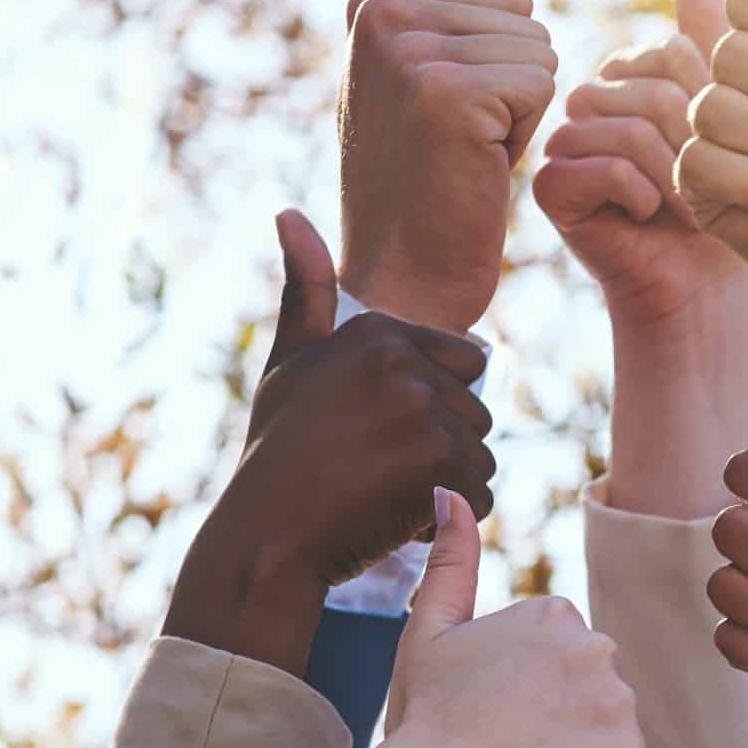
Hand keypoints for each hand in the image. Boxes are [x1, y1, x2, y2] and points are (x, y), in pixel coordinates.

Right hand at [164, 211, 493, 675]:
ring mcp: (424, 411)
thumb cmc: (278, 451)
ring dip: (445, 484)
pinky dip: (447, 516)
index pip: (466, 364)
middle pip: (474, 413)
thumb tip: (289, 212)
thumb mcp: (289, 362)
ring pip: (480, 456)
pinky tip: (395, 517)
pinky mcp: (439, 462)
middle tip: (376, 469)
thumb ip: (307, 289)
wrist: (267, 535)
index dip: (431, 406)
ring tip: (384, 493)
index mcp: (378, 331)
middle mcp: (404, 362)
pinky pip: (478, 495)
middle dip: (439, 448)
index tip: (380, 432)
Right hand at [336, 0, 557, 331]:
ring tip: (463, 150)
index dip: (491, 66)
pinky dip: (523, 133)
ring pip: (538, 55)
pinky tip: (475, 163)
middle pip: (526, 24)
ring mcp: (411, 52)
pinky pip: (541, 87)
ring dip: (518, 111)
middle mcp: (382, 15)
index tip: (441, 113)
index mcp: (373, 3)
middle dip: (510, 86)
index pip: (503, 3)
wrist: (405, 270)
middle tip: (457, 139)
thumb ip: (384, 2)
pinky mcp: (449, 92)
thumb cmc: (413, 178)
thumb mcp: (391, 78)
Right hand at [349, 491, 645, 747]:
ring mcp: (619, 701)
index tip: (487, 712)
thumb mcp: (428, 629)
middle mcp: (597, 646)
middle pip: (587, 696)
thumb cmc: (426, 714)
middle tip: (504, 746)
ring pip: (605, 736)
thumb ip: (450, 561)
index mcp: (553, 614)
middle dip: (556, 723)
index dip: (520, 697)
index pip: (556, 664)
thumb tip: (449, 489)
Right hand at [533, 0, 745, 327]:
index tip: (728, 147)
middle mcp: (588, 99)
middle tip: (710, 185)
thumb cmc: (723, 200)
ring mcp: (563, 140)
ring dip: (673, 176)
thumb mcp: (731, 115)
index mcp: (627, 73)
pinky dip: (639, 194)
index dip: (712, 103)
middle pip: (654, 90)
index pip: (673, 53)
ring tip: (686, 205)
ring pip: (630, 128)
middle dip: (697, 146)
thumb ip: (716, 45)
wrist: (699, 281)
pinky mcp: (549, 185)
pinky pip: (602, 165)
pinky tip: (647, 215)